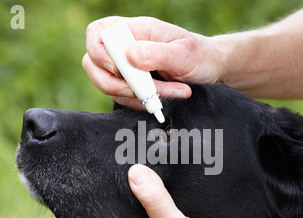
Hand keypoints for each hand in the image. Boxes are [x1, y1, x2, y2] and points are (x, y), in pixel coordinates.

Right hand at [82, 16, 222, 108]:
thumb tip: (129, 56)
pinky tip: (158, 101)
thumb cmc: (199, 56)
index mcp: (135, 30)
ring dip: (132, 96)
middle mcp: (125, 46)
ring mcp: (126, 65)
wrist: (210, 68)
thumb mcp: (184, 54)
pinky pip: (121, 96)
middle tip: (142, 91)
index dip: (99, 53)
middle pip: (93, 63)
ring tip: (163, 95)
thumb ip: (157, 54)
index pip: (98, 33)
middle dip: (114, 83)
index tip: (119, 70)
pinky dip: (138, 102)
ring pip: (107, 83)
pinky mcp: (130, 82)